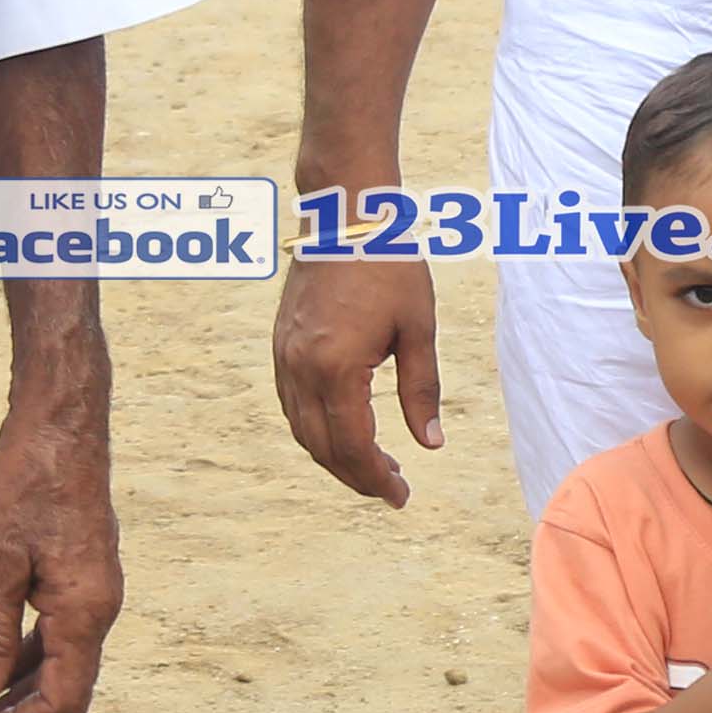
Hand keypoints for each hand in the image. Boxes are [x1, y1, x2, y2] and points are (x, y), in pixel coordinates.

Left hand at [0, 376, 126, 712]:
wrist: (62, 424)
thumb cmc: (28, 484)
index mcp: (85, 610)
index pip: (62, 698)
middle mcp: (100, 605)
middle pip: (69, 686)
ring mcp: (96, 586)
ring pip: (64, 657)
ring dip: (24, 686)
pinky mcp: (84, 569)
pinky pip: (61, 628)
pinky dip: (30, 652)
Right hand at [270, 244, 439, 506]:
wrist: (345, 216)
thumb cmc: (390, 266)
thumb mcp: (418, 329)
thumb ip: (422, 391)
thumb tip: (431, 444)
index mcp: (337, 368)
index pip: (352, 446)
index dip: (376, 479)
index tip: (402, 497)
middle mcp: (301, 369)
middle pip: (322, 447)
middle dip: (356, 476)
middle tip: (392, 488)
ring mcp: (284, 357)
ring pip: (302, 430)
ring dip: (334, 456)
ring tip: (373, 464)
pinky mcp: (280, 345)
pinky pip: (291, 404)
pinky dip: (315, 429)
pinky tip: (344, 429)